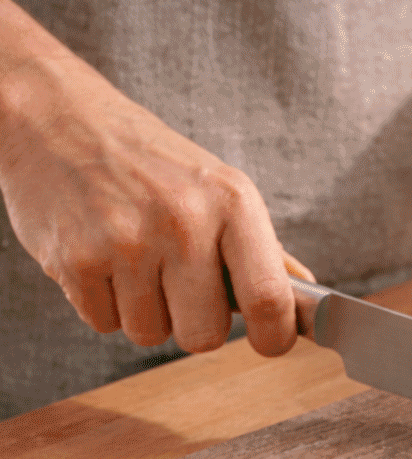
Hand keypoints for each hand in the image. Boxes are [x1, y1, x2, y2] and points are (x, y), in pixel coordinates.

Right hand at [0, 50, 296, 355]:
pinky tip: (101, 259)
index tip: (270, 341)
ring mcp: (126, 241)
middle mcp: (184, 221)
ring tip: (133, 262)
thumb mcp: (219, 189)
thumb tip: (308, 294)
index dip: (275, 337)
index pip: (270, 299)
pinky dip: (103, 304)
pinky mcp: (76, 259)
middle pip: (206, 336)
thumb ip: (265, 250)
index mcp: (232, 203)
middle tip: (178, 284)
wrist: (56, 116)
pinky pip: (104, 324)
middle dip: (194, 323)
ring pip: (151, 335)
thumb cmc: (149, 162)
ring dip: (144, 313)